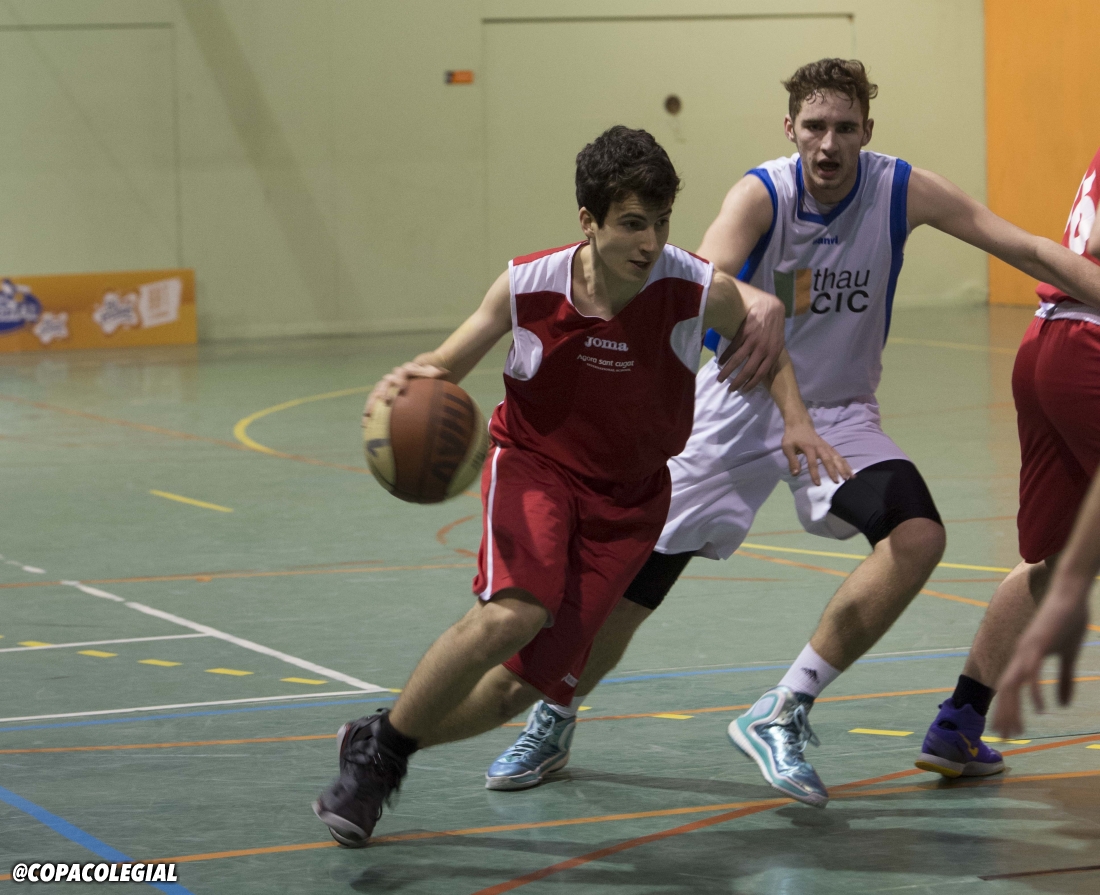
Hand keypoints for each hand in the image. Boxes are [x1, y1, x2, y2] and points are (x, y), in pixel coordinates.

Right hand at [364, 362, 448, 419]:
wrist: (427, 376)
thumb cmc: (433, 375)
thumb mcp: (437, 373)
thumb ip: (435, 373)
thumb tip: (443, 372)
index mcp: (406, 370)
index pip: (402, 373)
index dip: (400, 379)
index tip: (402, 388)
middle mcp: (394, 377)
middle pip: (385, 383)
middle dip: (383, 392)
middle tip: (384, 401)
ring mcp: (388, 387)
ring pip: (376, 394)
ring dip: (372, 404)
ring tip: (367, 417)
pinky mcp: (384, 396)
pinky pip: (376, 404)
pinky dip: (370, 414)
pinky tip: (366, 426)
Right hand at [716, 292, 784, 391]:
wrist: (770, 307)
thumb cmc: (775, 326)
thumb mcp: (778, 343)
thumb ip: (771, 356)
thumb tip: (764, 368)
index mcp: (773, 354)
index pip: (761, 374)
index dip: (751, 384)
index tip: (743, 390)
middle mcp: (762, 349)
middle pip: (748, 370)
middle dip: (737, 381)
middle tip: (730, 389)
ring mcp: (752, 341)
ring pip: (737, 360)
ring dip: (727, 371)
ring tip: (720, 378)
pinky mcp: (744, 333)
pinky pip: (732, 348)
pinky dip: (725, 356)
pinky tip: (720, 361)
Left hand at [780, 419, 852, 485]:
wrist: (800, 424)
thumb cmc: (792, 437)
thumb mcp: (787, 447)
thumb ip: (792, 460)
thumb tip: (795, 474)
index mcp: (809, 448)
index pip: (812, 462)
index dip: (815, 473)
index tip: (818, 484)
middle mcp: (820, 447)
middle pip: (828, 459)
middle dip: (833, 471)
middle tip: (837, 482)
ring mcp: (826, 446)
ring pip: (837, 457)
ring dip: (844, 467)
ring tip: (850, 478)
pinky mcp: (829, 447)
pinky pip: (839, 455)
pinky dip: (845, 463)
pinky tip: (850, 471)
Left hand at [991, 581, 1089, 737]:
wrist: (1071, 593)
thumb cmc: (1069, 621)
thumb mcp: (1068, 655)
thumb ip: (1064, 680)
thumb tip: (1062, 705)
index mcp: (1025, 657)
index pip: (1009, 688)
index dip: (1006, 709)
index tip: (1006, 730)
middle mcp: (1021, 654)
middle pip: (1006, 690)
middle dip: (1004, 714)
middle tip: (1005, 738)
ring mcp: (1028, 648)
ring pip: (1013, 684)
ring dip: (1013, 708)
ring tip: (1016, 730)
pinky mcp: (1039, 643)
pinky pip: (1032, 671)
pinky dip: (1034, 691)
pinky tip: (1040, 709)